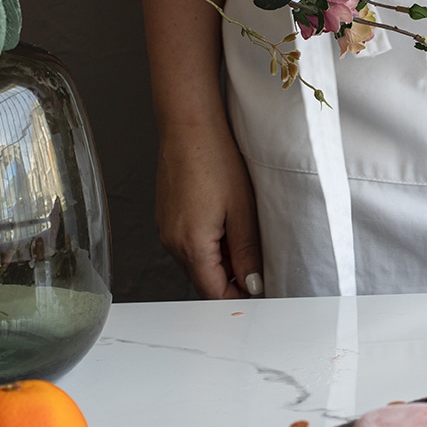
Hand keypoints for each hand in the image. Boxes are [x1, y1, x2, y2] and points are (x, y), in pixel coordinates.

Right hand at [155, 123, 261, 298]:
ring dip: (221, 262)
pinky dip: (208, 246)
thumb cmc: (214, 160)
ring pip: (197, 264)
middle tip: (258, 265)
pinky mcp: (167, 219)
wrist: (189, 128)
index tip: (259, 293)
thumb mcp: (242, 211)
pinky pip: (188, 245)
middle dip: (232, 281)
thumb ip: (246, 254)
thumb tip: (253, 283)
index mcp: (191, 245)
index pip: (215, 293)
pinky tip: (225, 224)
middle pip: (204, 281)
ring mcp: (166, 231)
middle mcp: (172, 242)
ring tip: (242, 235)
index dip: (239, 298)